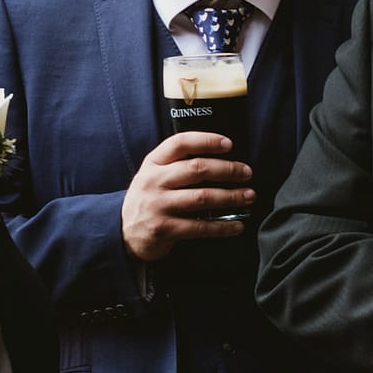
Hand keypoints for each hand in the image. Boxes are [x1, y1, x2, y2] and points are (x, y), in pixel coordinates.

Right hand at [120, 132, 254, 261]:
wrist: (123, 232)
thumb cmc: (149, 199)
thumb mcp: (154, 175)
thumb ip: (177, 164)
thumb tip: (219, 157)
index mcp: (153, 163)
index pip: (180, 143)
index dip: (206, 141)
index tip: (229, 144)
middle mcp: (154, 181)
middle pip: (197, 169)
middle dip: (227, 170)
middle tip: (247, 173)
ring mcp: (158, 205)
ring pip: (202, 197)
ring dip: (231, 196)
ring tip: (249, 196)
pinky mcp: (164, 229)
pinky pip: (200, 226)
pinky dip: (223, 226)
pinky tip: (238, 225)